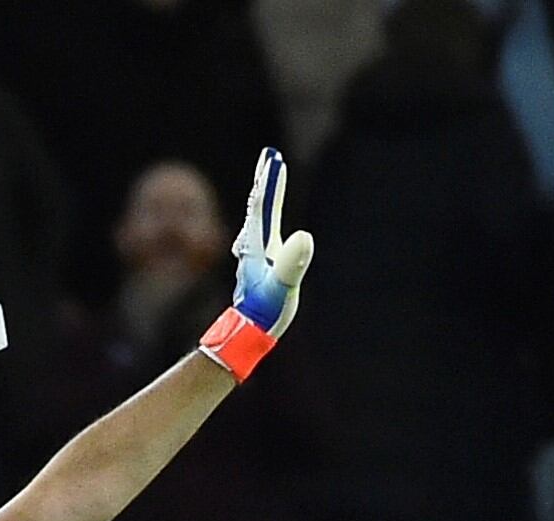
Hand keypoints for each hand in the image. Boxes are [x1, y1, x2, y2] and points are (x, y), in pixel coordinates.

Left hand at [230, 148, 313, 339]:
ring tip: (266, 177)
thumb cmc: (266, 310)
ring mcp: (256, 255)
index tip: (275, 158)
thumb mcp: (282, 286)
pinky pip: (261, 231)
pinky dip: (264, 215)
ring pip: (258, 217)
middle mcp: (253, 246)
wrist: (250, 331)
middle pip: (259, 206)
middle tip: (269, 155)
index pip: (264, 207)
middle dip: (265, 181)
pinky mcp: (260, 264)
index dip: (270, 182)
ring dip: (263, 196)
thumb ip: (291, 262)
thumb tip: (303, 237)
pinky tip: (264, 218)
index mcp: (258, 245)